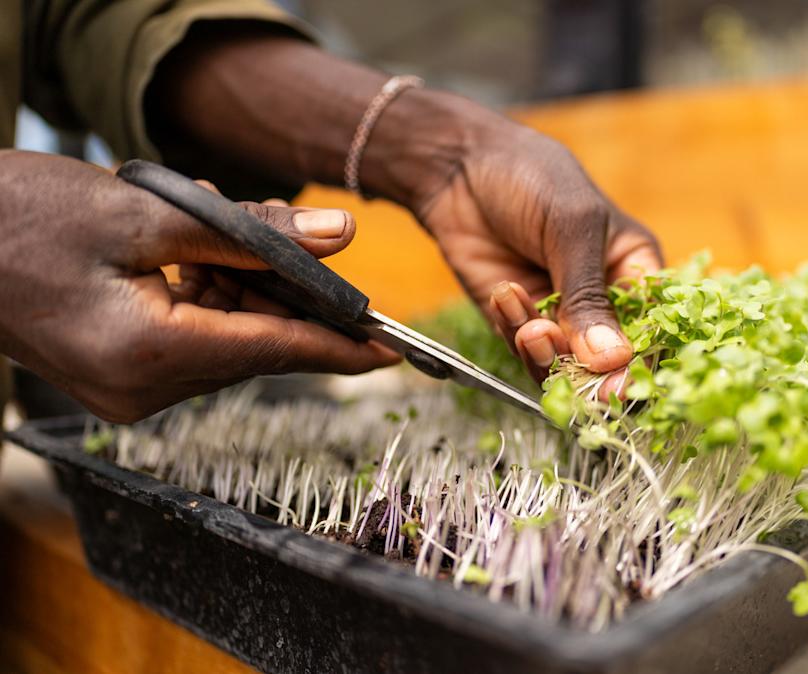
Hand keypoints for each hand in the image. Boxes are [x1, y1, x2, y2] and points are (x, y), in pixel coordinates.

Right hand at [0, 151, 397, 422]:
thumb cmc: (20, 217)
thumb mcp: (146, 213)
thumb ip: (252, 233)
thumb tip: (341, 240)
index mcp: (151, 355)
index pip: (277, 350)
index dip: (343, 346)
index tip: (398, 349)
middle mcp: (143, 389)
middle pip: (255, 339)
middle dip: (276, 283)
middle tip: (272, 228)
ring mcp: (127, 388)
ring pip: (227, 333)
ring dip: (235, 278)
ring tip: (196, 222)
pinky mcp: (118, 374)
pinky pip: (193, 335)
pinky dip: (205, 291)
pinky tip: (184, 248)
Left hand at [364, 91, 662, 382]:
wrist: (458, 168)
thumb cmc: (530, 177)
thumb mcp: (573, 227)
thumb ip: (589, 296)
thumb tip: (613, 359)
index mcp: (635, 268)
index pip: (654, 329)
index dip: (641, 362)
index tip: (619, 382)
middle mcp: (603, 299)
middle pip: (611, 361)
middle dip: (589, 371)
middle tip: (571, 372)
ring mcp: (560, 314)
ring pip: (565, 366)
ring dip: (546, 354)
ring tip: (530, 325)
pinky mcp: (518, 322)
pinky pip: (524, 351)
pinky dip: (514, 331)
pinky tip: (504, 292)